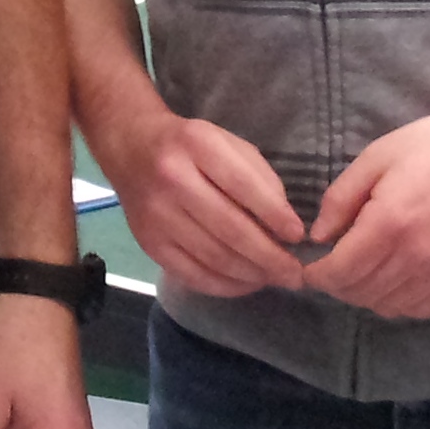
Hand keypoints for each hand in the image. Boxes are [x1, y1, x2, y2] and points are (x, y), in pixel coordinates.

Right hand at [93, 105, 306, 297]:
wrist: (131, 147)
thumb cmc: (190, 146)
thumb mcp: (227, 143)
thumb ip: (259, 177)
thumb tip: (284, 227)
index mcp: (197, 145)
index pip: (243, 185)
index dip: (274, 215)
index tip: (298, 236)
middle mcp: (172, 180)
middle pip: (229, 229)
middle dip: (269, 257)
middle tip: (296, 274)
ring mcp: (156, 215)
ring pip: (213, 257)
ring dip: (251, 274)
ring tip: (275, 279)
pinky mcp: (148, 243)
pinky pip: (191, 274)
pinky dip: (224, 286)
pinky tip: (246, 283)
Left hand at [301, 105, 429, 319]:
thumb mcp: (376, 157)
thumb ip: (340, 199)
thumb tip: (319, 238)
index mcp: (390, 222)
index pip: (341, 271)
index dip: (318, 276)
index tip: (310, 269)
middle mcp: (416, 256)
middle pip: (361, 292)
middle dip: (338, 285)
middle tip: (332, 267)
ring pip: (388, 306)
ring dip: (366, 294)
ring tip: (362, 272)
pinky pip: (420, 309)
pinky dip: (398, 301)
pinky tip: (393, 280)